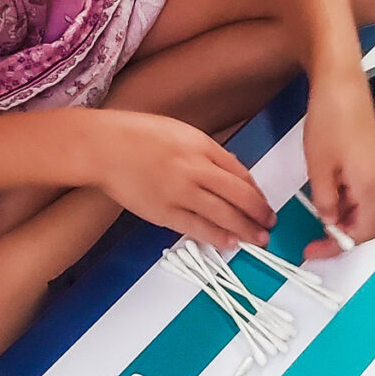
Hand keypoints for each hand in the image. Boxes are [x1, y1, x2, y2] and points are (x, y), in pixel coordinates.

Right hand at [87, 110, 275, 249]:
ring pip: (223, 215)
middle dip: (259, 212)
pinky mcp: (163, 212)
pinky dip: (216, 237)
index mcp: (202, 146)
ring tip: (258, 239)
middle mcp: (195, 169)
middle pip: (239, 195)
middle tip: (270, 223)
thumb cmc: (139, 136)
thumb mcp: (182, 132)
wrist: (104, 147)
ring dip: (245, 229)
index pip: (240, 173)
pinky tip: (230, 243)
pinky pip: (197, 228)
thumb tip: (231, 172)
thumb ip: (208, 152)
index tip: (262, 202)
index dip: (256, 192)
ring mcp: (180, 192)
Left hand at [302, 71, 374, 259]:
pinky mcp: (372, 159)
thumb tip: (329, 221)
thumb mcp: (319, 167)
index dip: (339, 247)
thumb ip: (325, 201)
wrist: (341, 82)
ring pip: (364, 208)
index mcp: (371, 187)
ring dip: (341, 216)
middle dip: (341, 234)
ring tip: (314, 209)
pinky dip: (344, 200)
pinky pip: (362, 191)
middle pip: (368, 224)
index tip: (314, 250)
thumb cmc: (330, 119)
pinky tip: (324, 190)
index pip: (364, 234)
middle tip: (313, 238)